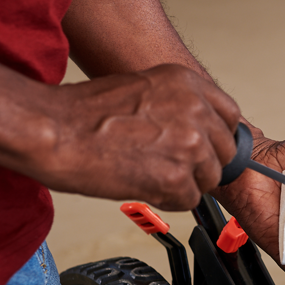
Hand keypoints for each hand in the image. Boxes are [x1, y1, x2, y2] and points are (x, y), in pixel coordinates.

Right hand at [30, 64, 240, 210]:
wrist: (54, 132)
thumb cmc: (84, 112)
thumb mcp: (144, 87)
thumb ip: (178, 104)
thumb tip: (196, 126)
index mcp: (188, 83)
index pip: (230, 116)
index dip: (215, 136)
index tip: (204, 146)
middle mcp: (196, 111)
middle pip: (224, 151)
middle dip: (201, 163)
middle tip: (169, 165)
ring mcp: (190, 145)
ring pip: (209, 179)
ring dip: (184, 182)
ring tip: (148, 172)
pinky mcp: (176, 179)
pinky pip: (190, 201)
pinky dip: (168, 200)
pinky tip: (142, 184)